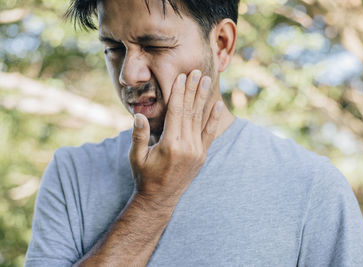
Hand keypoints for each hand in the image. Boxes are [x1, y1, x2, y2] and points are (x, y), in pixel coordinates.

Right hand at [129, 70, 222, 206]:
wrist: (160, 199)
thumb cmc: (145, 177)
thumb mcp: (136, 157)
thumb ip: (138, 136)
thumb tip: (138, 115)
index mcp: (170, 144)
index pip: (176, 112)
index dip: (179, 93)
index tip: (182, 77)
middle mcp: (187, 146)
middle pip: (190, 111)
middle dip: (193, 89)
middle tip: (197, 71)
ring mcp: (197, 151)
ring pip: (201, 119)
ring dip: (203, 98)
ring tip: (207, 80)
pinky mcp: (202, 155)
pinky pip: (210, 133)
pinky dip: (214, 118)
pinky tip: (218, 104)